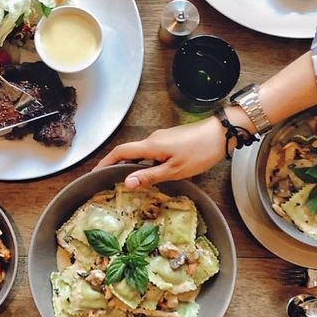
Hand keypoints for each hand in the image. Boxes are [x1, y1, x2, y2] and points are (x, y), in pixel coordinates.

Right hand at [95, 117, 226, 188]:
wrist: (222, 133)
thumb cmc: (200, 152)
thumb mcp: (174, 170)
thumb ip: (149, 176)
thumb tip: (126, 182)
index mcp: (151, 146)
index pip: (120, 152)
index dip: (105, 162)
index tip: (95, 173)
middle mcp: (153, 139)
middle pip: (129, 152)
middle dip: (116, 165)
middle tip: (109, 181)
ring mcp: (162, 138)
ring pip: (141, 153)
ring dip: (133, 165)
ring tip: (129, 182)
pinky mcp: (171, 140)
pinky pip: (151, 152)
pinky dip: (145, 163)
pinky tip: (151, 174)